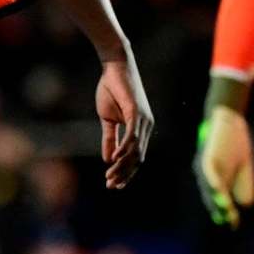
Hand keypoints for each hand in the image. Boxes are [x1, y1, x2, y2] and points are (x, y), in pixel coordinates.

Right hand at [97, 56, 153, 190]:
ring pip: (135, 150)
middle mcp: (146, 126)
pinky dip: (124, 149)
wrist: (114, 67)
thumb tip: (108, 159)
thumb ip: (110, 139)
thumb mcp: (107, 119)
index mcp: (140, 128)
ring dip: (122, 166)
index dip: (126, 172)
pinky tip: (115, 159)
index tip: (114, 184)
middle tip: (111, 186)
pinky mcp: (136, 112)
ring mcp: (143, 119)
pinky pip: (132, 136)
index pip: (136, 156)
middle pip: (137, 157)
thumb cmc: (112, 90)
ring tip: (110, 177)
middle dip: (124, 174)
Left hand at [195, 106, 253, 228]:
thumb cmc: (235, 144)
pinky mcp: (206, 156)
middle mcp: (207, 177)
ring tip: (225, 211)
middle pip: (211, 197)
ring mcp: (205, 167)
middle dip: (221, 210)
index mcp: (216, 181)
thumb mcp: (243, 168)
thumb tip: (245, 205)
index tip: (235, 225)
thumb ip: (244, 185)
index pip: (219, 201)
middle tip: (230, 222)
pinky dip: (212, 181)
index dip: (226, 213)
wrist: (229, 119)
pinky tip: (218, 189)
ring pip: (208, 187)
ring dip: (215, 199)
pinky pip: (207, 171)